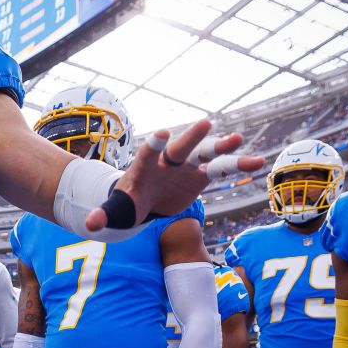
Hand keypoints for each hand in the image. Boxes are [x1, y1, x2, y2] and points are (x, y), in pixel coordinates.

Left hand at [85, 122, 263, 232]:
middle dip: (191, 137)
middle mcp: (167, 162)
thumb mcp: (116, 210)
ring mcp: (186, 167)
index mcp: (144, 167)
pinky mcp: (200, 176)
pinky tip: (258, 162)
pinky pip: (221, 170)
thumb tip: (89, 224)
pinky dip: (238, 166)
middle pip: (180, 148)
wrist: (143, 201)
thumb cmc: (126, 203)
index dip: (155, 145)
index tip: (162, 133)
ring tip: (239, 139)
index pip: (148, 153)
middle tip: (205, 123)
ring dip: (221, 147)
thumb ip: (104, 215)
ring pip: (205, 154)